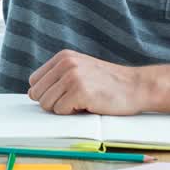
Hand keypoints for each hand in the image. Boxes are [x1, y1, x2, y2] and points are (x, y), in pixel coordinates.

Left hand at [28, 49, 146, 114]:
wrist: (136, 86)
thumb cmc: (109, 83)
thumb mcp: (81, 69)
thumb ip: (59, 76)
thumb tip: (33, 93)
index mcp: (63, 57)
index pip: (34, 81)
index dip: (47, 93)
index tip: (65, 94)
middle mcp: (65, 63)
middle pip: (37, 94)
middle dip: (53, 102)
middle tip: (75, 99)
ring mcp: (72, 76)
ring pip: (46, 104)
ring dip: (63, 108)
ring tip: (83, 100)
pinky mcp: (79, 91)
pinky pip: (60, 111)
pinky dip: (73, 113)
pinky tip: (89, 104)